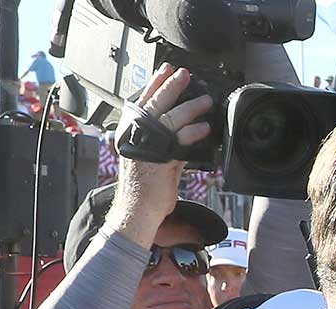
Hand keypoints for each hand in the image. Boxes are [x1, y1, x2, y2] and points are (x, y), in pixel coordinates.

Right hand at [104, 64, 213, 245]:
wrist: (137, 211)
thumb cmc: (143, 188)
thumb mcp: (151, 159)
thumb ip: (165, 144)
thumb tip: (183, 132)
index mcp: (131, 134)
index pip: (142, 102)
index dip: (154, 84)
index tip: (166, 70)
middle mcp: (137, 138)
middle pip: (155, 105)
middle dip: (171, 86)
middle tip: (185, 74)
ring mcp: (148, 149)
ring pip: (170, 120)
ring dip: (189, 108)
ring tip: (205, 101)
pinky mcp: (161, 162)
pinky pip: (179, 143)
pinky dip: (192, 133)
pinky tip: (204, 128)